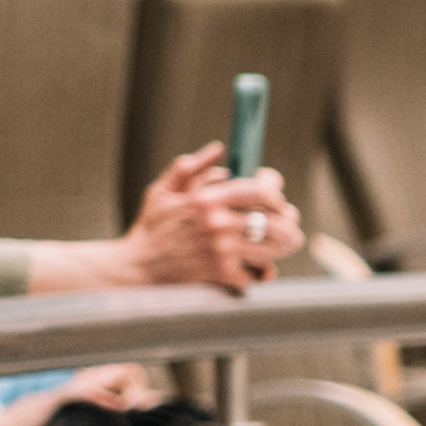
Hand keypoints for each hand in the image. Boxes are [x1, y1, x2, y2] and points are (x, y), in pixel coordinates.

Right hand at [61, 143, 297, 295]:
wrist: (135, 269)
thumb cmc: (149, 228)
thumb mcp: (163, 190)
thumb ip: (190, 166)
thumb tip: (218, 149)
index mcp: (207, 198)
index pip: (262, 191)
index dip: (276, 192)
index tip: (276, 196)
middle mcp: (218, 224)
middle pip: (278, 222)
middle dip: (289, 222)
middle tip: (290, 223)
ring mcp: (222, 251)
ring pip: (274, 249)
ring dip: (282, 247)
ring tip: (282, 244)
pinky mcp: (222, 275)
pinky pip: (257, 274)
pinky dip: (261, 272)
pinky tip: (258, 268)